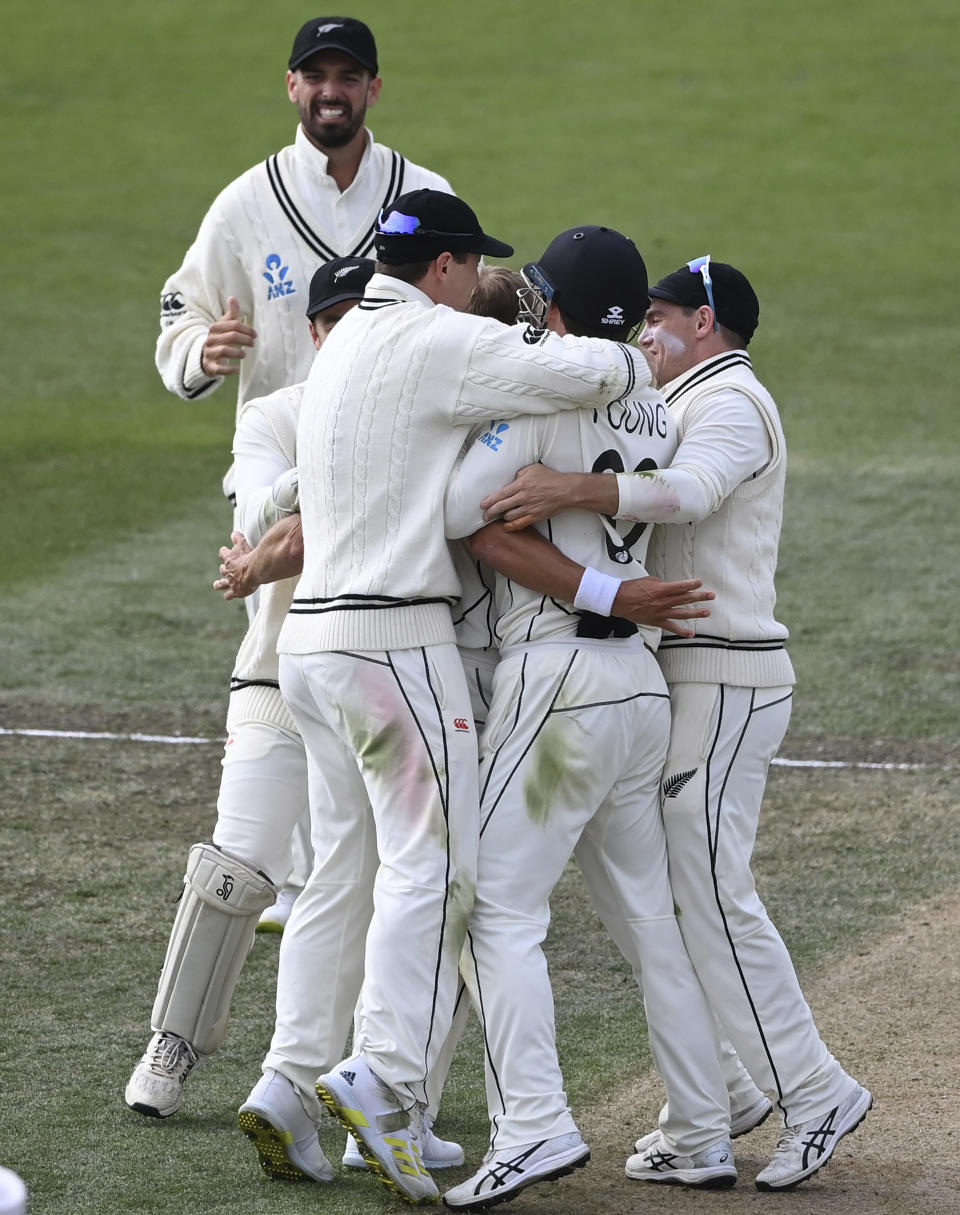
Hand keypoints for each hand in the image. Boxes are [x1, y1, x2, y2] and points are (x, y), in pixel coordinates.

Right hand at [201, 297, 256, 376]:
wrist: (204, 357)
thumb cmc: (218, 340)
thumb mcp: (223, 326)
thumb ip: (230, 315)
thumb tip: (233, 298)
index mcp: (214, 328)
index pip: (233, 325)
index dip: (246, 329)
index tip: (255, 334)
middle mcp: (210, 340)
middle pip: (231, 336)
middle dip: (245, 339)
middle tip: (253, 343)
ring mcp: (209, 353)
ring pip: (224, 351)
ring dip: (238, 352)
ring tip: (245, 354)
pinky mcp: (211, 367)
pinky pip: (220, 368)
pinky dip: (230, 369)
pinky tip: (238, 368)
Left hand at [213, 531, 256, 599]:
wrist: (255, 570)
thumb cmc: (250, 556)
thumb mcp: (243, 544)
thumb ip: (238, 538)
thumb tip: (234, 533)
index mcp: (229, 558)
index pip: (223, 553)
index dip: (225, 552)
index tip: (226, 551)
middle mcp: (228, 571)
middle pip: (223, 569)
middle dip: (224, 569)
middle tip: (225, 570)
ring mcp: (231, 582)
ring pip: (221, 584)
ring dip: (219, 584)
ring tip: (217, 585)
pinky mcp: (236, 591)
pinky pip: (229, 595)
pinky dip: (228, 595)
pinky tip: (228, 596)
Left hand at [481, 464, 612, 531]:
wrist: (566, 490)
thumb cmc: (551, 478)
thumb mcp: (533, 468)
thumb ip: (520, 473)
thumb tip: (512, 478)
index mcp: (521, 485)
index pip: (500, 495)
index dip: (489, 501)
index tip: (482, 505)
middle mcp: (523, 497)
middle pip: (501, 507)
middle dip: (490, 512)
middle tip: (485, 515)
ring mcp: (529, 508)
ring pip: (509, 516)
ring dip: (502, 517)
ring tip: (500, 516)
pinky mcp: (535, 516)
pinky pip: (520, 524)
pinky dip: (512, 526)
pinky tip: (507, 526)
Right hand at [613, 576, 713, 637]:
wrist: (619, 600)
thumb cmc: (632, 588)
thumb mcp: (649, 580)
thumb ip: (662, 584)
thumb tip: (670, 587)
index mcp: (661, 589)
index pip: (681, 586)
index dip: (692, 584)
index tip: (701, 583)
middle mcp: (663, 601)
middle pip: (685, 599)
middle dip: (700, 597)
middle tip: (711, 596)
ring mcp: (661, 612)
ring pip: (682, 613)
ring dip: (696, 613)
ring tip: (707, 612)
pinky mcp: (657, 621)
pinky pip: (672, 627)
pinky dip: (681, 631)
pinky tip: (691, 633)